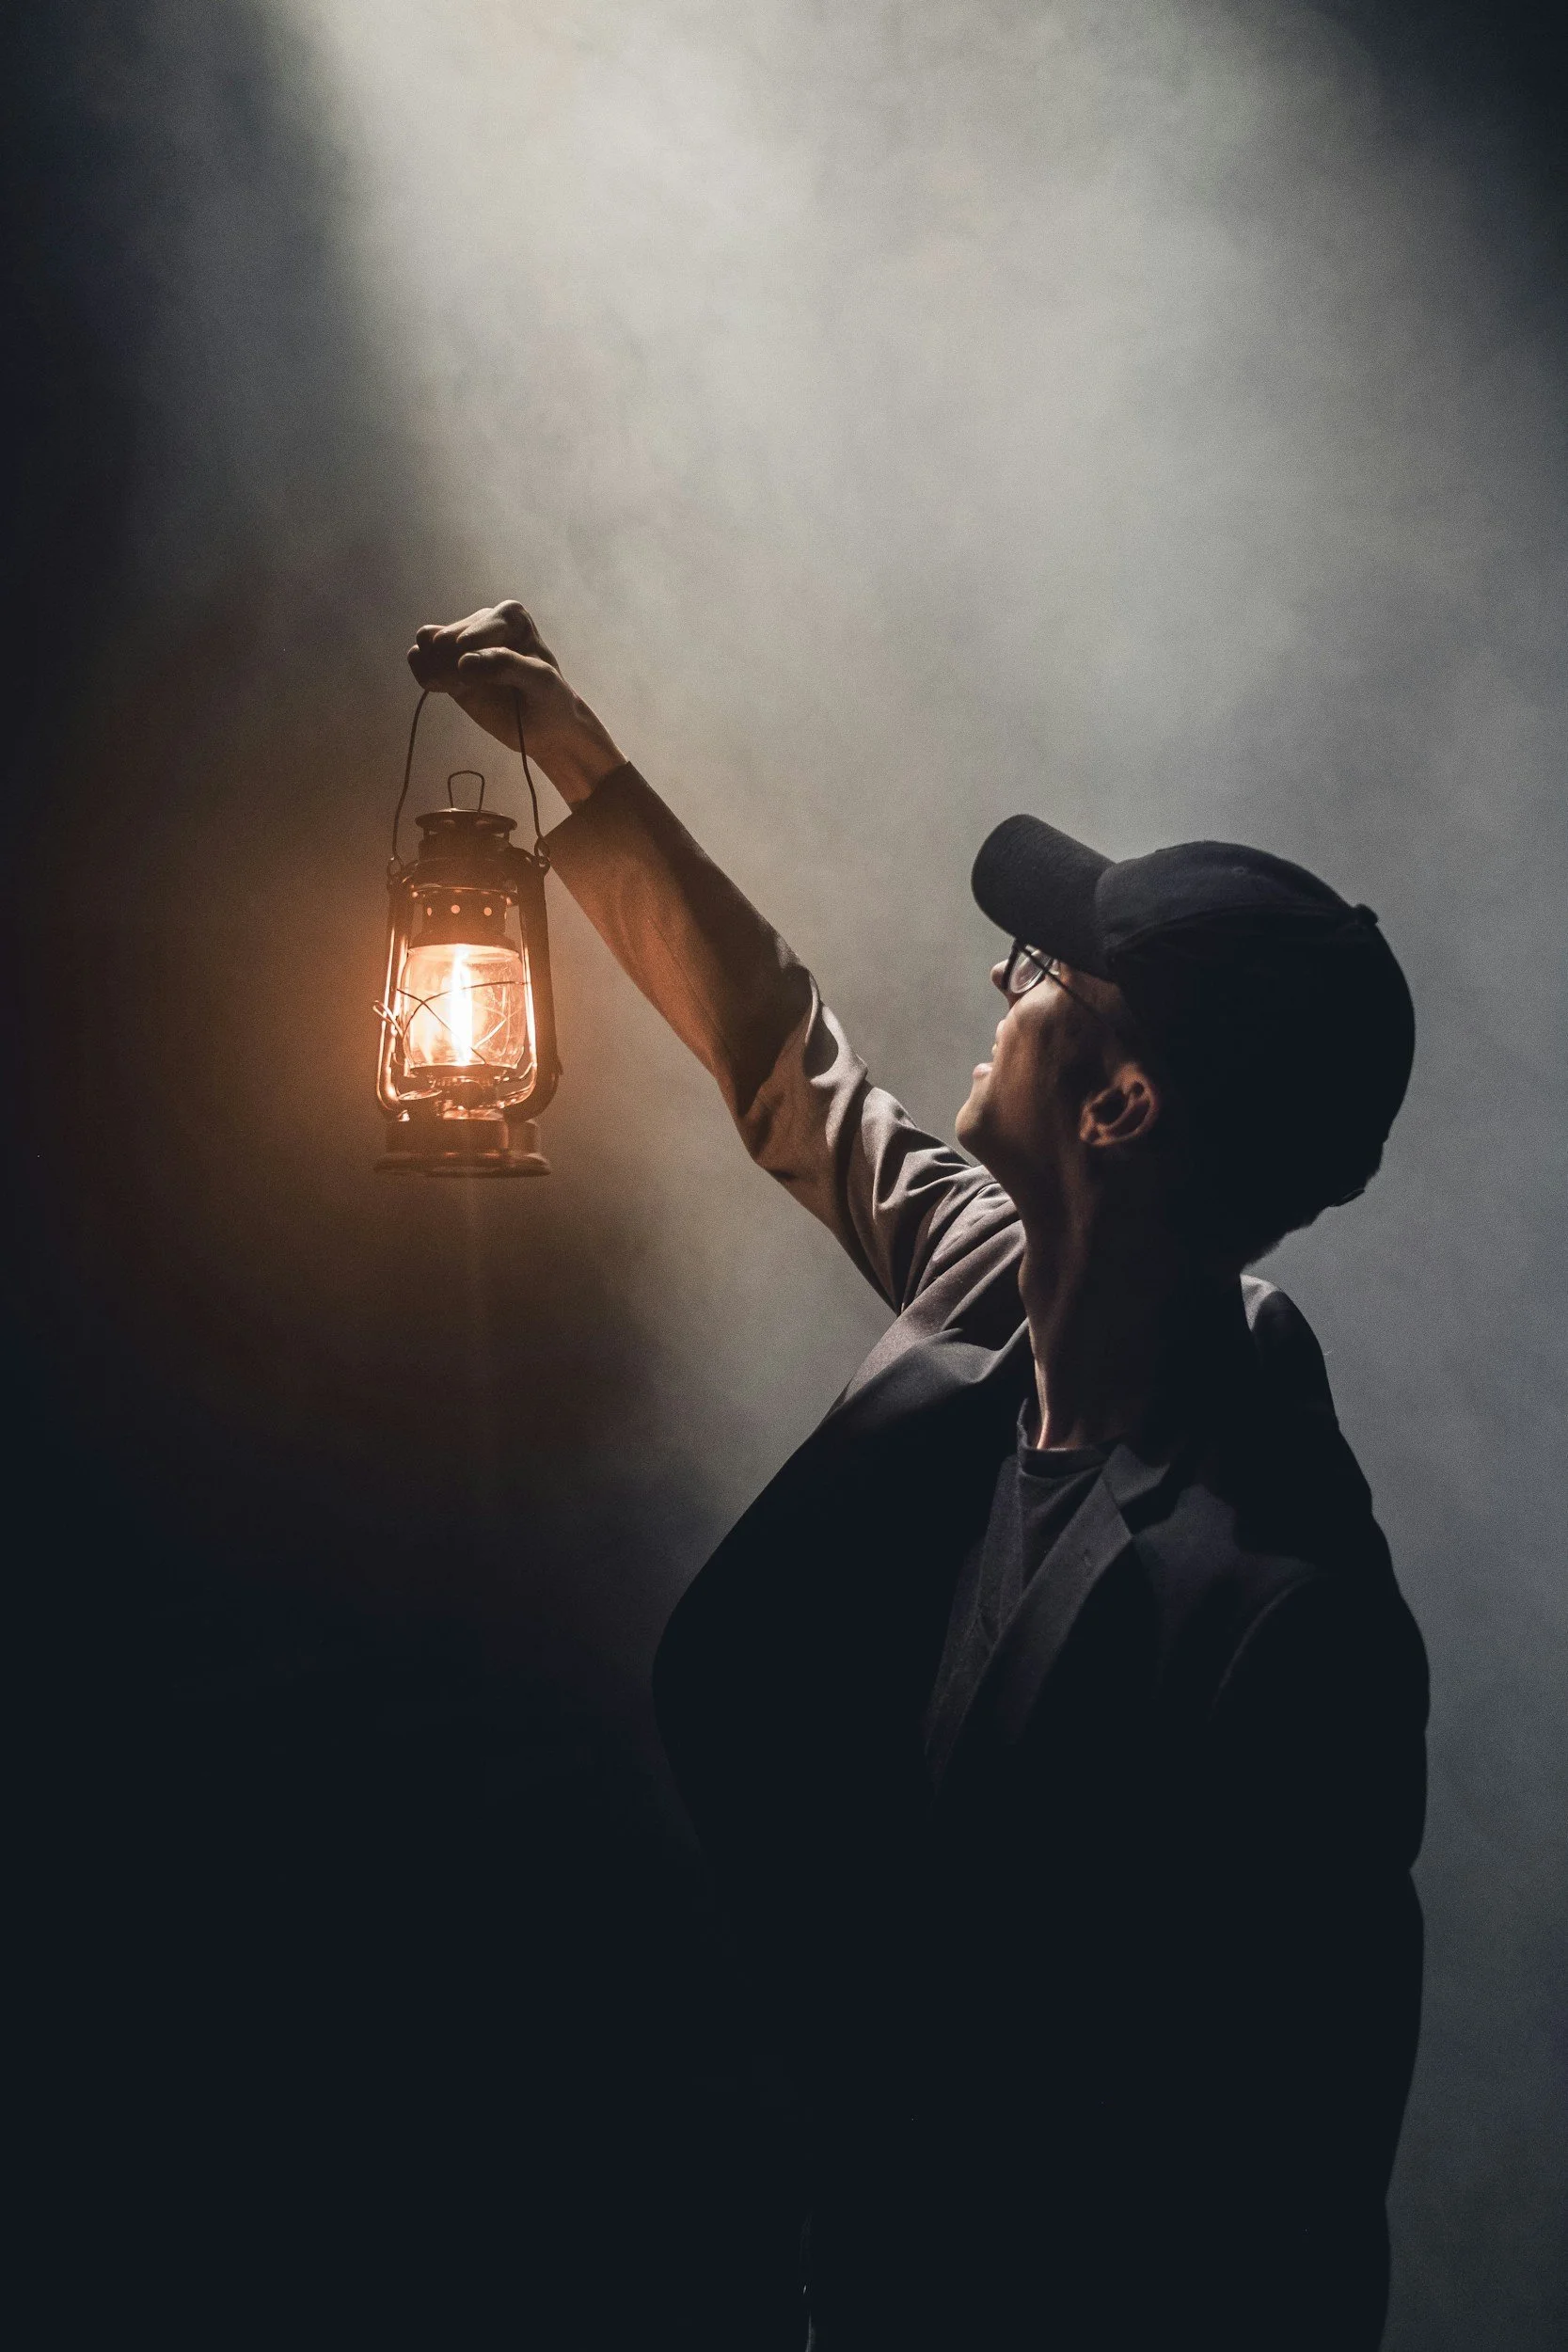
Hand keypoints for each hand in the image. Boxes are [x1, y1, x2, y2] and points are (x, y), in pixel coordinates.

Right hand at [407, 601, 625, 806]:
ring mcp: (462, 643)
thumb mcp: (540, 681)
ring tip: (456, 687)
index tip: (473, 674)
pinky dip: (424, 674)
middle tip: (470, 687)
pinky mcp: (447, 665)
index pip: (477, 630)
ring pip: (429, 645)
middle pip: (447, 637)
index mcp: (510, 617)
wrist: (544, 727)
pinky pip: (420, 660)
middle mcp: (483, 623)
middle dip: (452, 665)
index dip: (472, 654)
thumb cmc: (549, 699)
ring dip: (436, 669)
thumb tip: (463, 661)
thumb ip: (506, 666)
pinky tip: (441, 688)